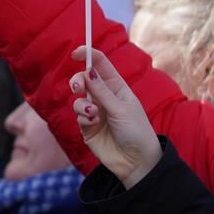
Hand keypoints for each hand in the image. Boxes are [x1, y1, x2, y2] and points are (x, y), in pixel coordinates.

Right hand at [71, 47, 160, 188]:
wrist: (136, 162)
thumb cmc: (136, 132)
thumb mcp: (121, 108)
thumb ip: (101, 91)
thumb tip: (87, 70)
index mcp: (117, 87)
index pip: (100, 65)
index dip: (88, 55)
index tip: (76, 52)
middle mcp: (104, 97)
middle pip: (83, 80)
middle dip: (77, 82)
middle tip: (77, 88)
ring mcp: (95, 112)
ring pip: (78, 99)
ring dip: (82, 105)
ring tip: (93, 115)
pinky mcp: (87, 127)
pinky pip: (78, 116)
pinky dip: (84, 119)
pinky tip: (94, 125)